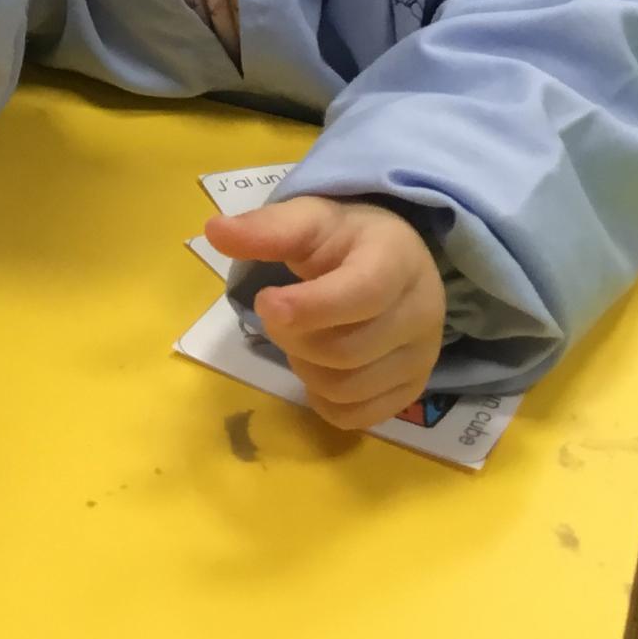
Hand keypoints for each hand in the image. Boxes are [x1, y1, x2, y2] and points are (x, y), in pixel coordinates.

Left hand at [205, 196, 445, 430]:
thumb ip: (266, 229)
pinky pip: (356, 417)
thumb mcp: (308, 221)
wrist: (395, 259)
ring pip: (347, 389)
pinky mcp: (413, 391)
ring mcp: (423, 357)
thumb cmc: (345, 241)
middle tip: (279, 314)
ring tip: (304, 336)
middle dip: (294, 337)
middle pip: (345, 351)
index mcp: (397, 259)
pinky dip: (324, 398)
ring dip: (306, 368)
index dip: (308, 308)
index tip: (264, 303)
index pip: (360, 294)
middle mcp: (422, 311)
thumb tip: (214, 231)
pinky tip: (320, 365)